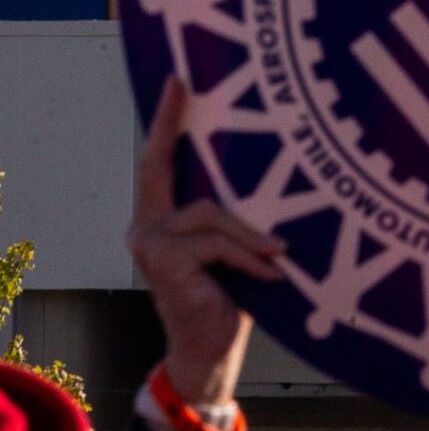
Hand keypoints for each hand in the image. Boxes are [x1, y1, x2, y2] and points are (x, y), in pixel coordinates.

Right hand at [128, 77, 284, 410]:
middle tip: (186, 83)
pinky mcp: (163, 261)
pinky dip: (250, 257)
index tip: (177, 80)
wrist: (211, 350)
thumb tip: (279, 166)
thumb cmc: (231, 295)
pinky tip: (274, 275)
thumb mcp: (236, 247)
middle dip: (174, 123)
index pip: (161, 161)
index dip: (167, 120)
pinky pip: (217, 244)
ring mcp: (148, 243)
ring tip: (281, 255)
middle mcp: (146, 225)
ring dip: (253, 235)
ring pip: (212, 214)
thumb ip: (236, 215)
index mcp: (163, 218)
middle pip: (162, 166)